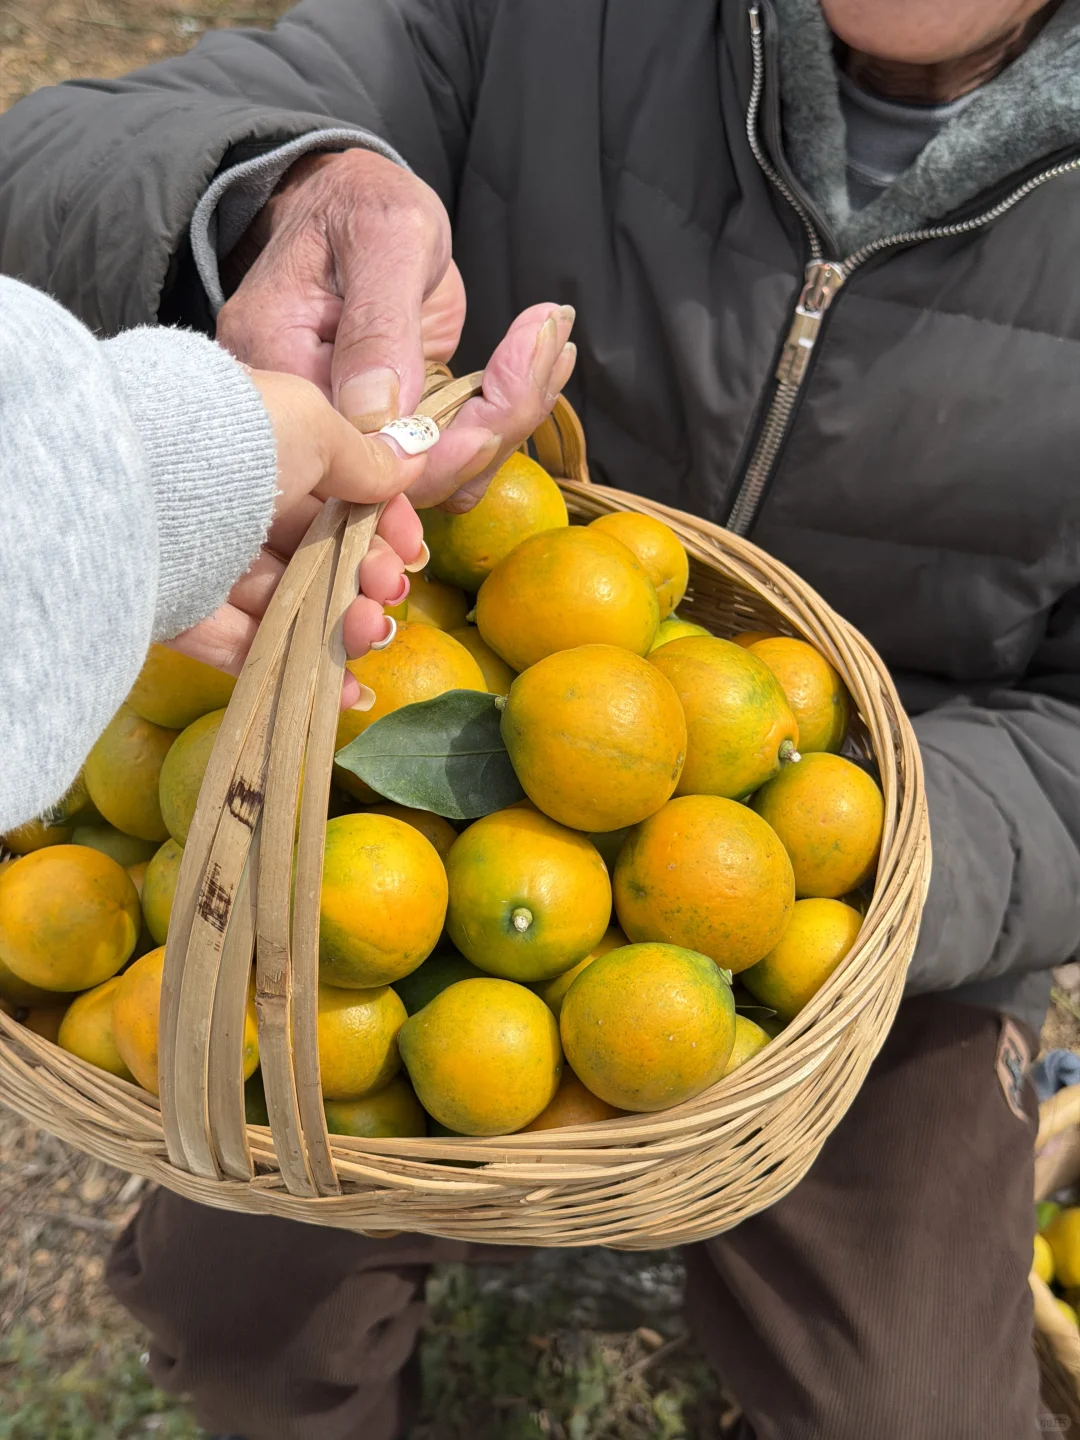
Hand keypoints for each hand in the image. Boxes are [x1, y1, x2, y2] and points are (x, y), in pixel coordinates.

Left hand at [169, 368, 426, 707]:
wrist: (132, 489)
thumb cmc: (229, 440)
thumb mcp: (310, 426)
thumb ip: (362, 454)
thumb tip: (409, 458)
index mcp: (259, 444)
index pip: (336, 491)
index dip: (383, 524)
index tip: (413, 551)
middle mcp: (230, 499)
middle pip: (316, 551)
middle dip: (367, 578)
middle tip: (387, 594)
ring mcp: (202, 559)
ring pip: (287, 602)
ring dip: (340, 627)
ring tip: (366, 636)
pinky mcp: (178, 613)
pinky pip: (244, 647)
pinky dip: (296, 671)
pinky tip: (343, 693)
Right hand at [216, 149, 575, 510]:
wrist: (359, 203)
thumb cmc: (361, 202)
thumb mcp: (381, 236)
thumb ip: (378, 323)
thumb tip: (378, 413)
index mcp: (279, 363)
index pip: (345, 454)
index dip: (425, 455)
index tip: (494, 414)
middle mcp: (305, 415)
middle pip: (393, 483)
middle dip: (484, 435)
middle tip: (543, 351)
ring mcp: (351, 429)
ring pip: (433, 478)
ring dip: (506, 425)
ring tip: (548, 344)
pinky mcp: (392, 430)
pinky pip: (449, 459)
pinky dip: (502, 423)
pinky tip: (536, 364)